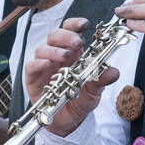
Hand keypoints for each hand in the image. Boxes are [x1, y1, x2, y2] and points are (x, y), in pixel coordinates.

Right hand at [25, 17, 118, 136]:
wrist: (68, 121)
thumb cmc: (80, 99)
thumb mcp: (95, 90)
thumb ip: (102, 79)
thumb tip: (114, 71)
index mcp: (73, 53)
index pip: (71, 31)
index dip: (75, 24)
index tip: (85, 24)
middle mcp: (57, 56)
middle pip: (55, 36)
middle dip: (66, 35)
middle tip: (78, 42)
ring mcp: (43, 66)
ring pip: (42, 48)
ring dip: (54, 50)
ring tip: (66, 56)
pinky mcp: (33, 78)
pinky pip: (31, 66)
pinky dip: (38, 63)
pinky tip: (47, 64)